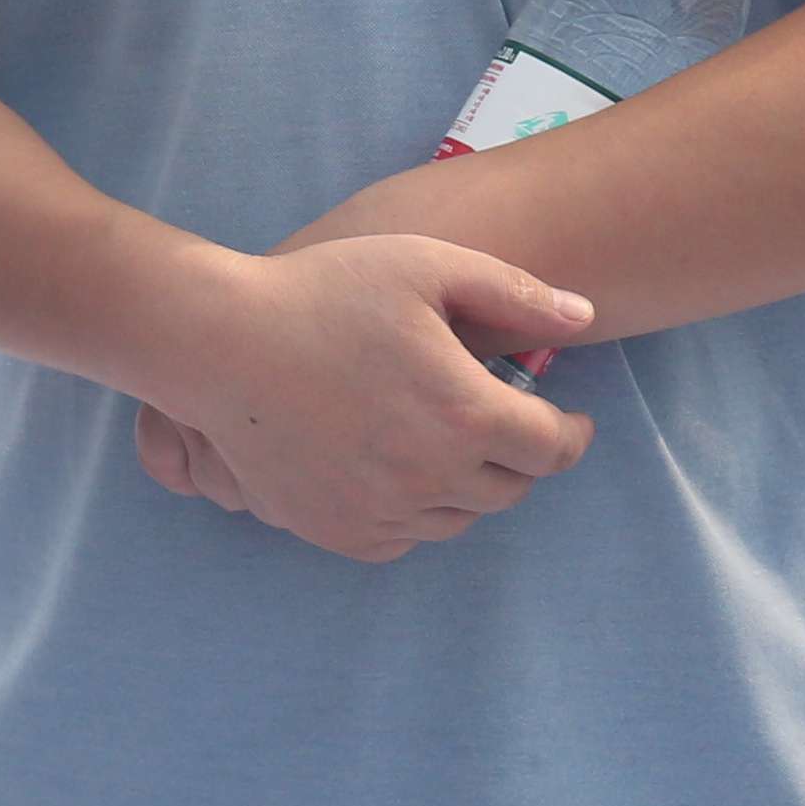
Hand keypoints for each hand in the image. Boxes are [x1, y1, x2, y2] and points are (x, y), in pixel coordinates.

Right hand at [136, 234, 600, 566]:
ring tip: (442, 443)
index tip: (566, 420)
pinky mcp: (336, 530)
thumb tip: (586, 317)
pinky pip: (402, 539)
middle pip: (510, 489)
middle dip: (516, 456)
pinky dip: (413, 512)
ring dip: (466, 486)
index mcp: (466, 415)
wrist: (218, 342)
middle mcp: (432, 476)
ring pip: (457, 518)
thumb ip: (514, 292)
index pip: (553, 450)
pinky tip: (394, 470)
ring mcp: (382, 511)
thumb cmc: (323, 292)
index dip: (570, 433)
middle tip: (494, 423)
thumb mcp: (425, 266)